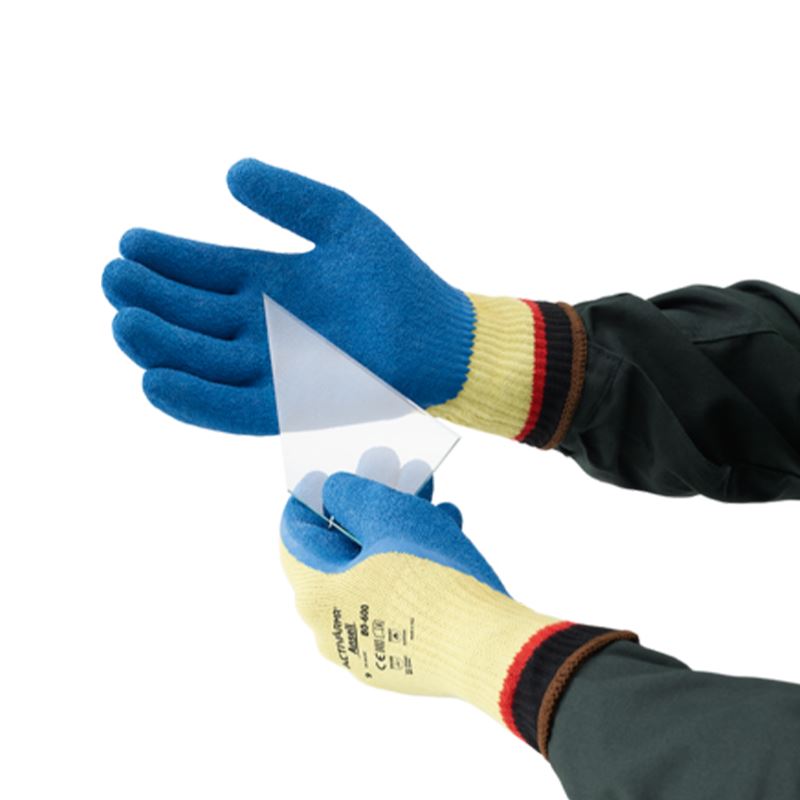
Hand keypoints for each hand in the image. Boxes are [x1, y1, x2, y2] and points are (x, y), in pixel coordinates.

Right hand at [103, 159, 585, 446]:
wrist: (442, 337)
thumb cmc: (397, 280)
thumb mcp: (342, 221)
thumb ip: (290, 197)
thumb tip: (231, 171)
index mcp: (266, 282)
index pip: (202, 270)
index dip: (164, 258)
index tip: (128, 242)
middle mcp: (260, 327)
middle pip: (190, 315)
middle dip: (150, 298)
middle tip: (115, 277)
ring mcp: (271, 370)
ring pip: (201, 360)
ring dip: (161, 345)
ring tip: (125, 321)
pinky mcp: (289, 407)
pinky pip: (232, 408)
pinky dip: (196, 399)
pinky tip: (156, 382)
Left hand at [280, 472, 636, 756]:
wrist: (489, 649)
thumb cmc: (430, 575)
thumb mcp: (389, 517)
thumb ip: (351, 495)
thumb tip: (331, 493)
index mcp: (315, 594)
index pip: (293, 536)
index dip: (310, 498)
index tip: (326, 474)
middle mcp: (330, 627)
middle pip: (342, 550)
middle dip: (370, 506)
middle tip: (392, 473)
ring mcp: (365, 647)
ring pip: (374, 570)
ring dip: (399, 529)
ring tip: (430, 497)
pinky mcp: (399, 659)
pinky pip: (395, 597)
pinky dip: (412, 562)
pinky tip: (445, 529)